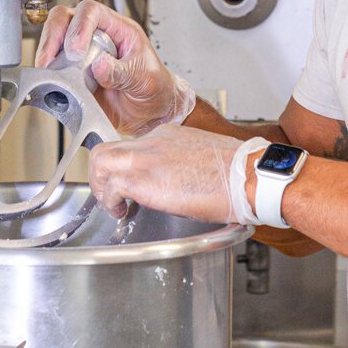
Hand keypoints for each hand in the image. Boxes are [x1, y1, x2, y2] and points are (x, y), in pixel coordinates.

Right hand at [35, 0, 193, 135]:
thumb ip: (122, 72)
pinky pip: (54, 68)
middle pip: (65, 19)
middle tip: (50, 59)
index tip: (75, 50)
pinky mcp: (73, 75)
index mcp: (119, 29)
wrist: (151, 114)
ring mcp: (83, 55)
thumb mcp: (145, 79)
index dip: (79, 26)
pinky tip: (50, 82)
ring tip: (48, 71)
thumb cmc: (155, 88)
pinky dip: (47, 73)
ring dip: (47, 54)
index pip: (91, 12)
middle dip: (53, 36)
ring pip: (55, 40)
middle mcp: (98, 37)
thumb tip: (99, 66)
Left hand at [88, 126, 266, 224]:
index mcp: (167, 135)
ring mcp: (146, 158)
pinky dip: (110, 202)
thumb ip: (183, 162)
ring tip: (114, 206)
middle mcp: (152, 141)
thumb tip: (181, 179)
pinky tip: (121, 213)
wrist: (248, 176)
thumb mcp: (203, 156)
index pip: (132, 145)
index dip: (124, 167)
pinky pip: (111, 187)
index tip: (128, 184)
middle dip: (101, 175)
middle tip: (111, 196)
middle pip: (107, 150)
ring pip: (100, 163)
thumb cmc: (237, 172)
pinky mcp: (144, 179)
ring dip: (101, 188)